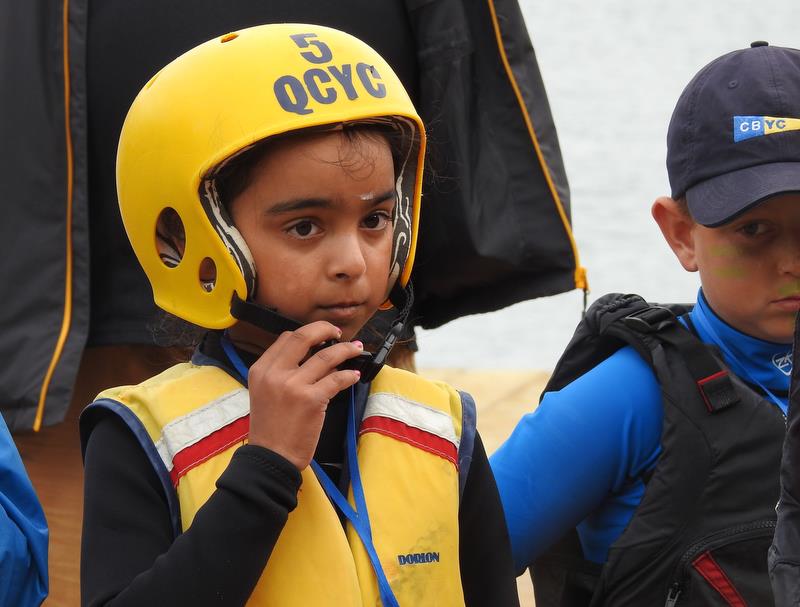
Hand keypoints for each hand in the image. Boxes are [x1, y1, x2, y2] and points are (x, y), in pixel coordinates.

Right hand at [246, 321, 362, 469]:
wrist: (271, 458)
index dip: (307, 333)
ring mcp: (294, 386)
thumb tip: (316, 357)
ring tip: (355, 349)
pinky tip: (354, 375)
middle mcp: (275, 374)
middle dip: (325, 329)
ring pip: (326, 356)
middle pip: (303, 337)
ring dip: (345, 350)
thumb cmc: (271, 429)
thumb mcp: (265, 394)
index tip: (321, 335)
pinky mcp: (312, 400)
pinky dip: (349, 375)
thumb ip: (282, 373)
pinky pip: (337, 379)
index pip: (286, 338)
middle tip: (338, 333)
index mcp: (261, 370)